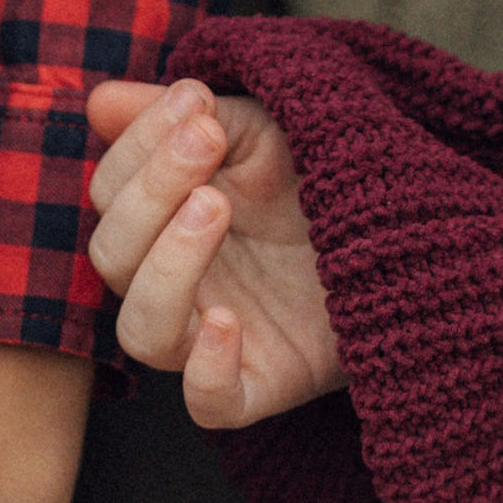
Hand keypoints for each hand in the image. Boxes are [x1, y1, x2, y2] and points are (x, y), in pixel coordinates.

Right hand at [85, 74, 343, 424]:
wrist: (402, 231)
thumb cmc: (319, 177)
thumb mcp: (264, 129)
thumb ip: (188, 116)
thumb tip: (100, 99)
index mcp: (163, 220)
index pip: (110, 191)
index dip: (139, 144)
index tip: (195, 102)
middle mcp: (177, 283)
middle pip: (112, 255)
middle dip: (151, 190)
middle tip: (208, 140)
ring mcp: (213, 337)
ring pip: (142, 330)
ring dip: (167, 266)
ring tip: (215, 205)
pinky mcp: (262, 385)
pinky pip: (209, 403)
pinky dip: (207, 370)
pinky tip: (230, 320)